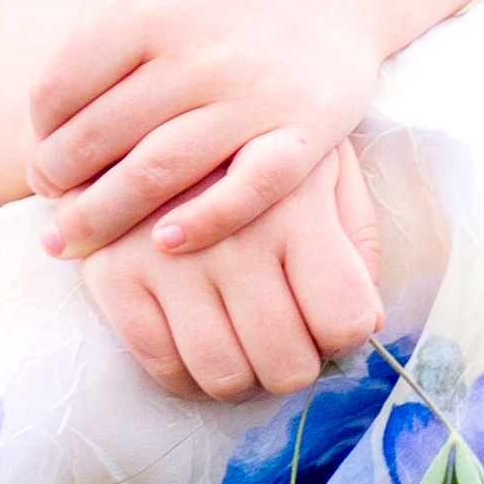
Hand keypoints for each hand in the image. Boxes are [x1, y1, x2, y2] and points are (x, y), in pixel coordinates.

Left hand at [24, 0, 395, 262]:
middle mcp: (195, 54)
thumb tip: (44, 108)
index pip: (60, 89)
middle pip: (98, 138)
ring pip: (159, 173)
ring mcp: (253, 94)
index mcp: (144, 9)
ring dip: (103, 215)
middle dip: (58, 181)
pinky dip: (206, 221)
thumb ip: (96, 27)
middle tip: (48, 206)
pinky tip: (164, 244)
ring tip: (74, 240)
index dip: (39, 130)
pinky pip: (252, 189)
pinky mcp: (308, 126)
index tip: (40, 152)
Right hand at [77, 139, 381, 402]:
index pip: (345, 320)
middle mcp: (232, 238)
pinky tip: (194, 347)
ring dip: (242, 380)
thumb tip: (370, 322)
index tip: (326, 319)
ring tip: (241, 349)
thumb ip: (355, 239)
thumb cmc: (246, 144)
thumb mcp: (320, 165)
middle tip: (283, 342)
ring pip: (223, 375)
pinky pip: (159, 363)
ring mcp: (166, 260)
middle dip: (294, 365)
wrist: (136, 103)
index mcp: (293, 206)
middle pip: (287, 363)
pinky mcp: (112, 273)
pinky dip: (184, 376)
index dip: (343, 334)